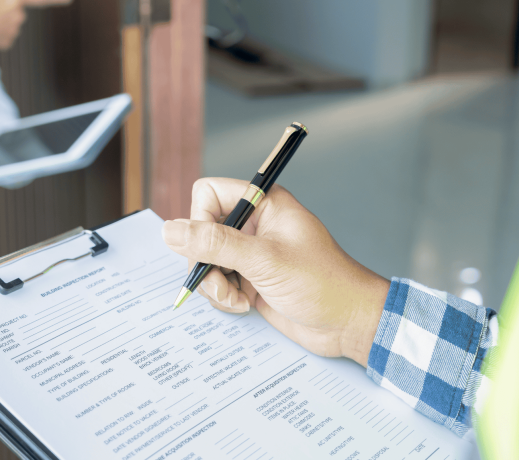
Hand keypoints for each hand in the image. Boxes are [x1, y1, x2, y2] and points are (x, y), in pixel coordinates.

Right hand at [161, 178, 390, 366]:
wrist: (349, 323)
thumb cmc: (323, 284)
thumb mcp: (264, 261)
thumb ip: (214, 244)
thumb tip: (170, 230)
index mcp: (263, 204)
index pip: (207, 195)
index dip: (199, 221)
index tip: (210, 249)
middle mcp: (254, 224)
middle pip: (200, 231)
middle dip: (205, 262)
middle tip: (222, 283)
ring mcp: (251, 253)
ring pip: (205, 260)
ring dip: (214, 284)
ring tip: (236, 298)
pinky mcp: (250, 278)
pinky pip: (217, 281)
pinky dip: (223, 296)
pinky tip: (244, 305)